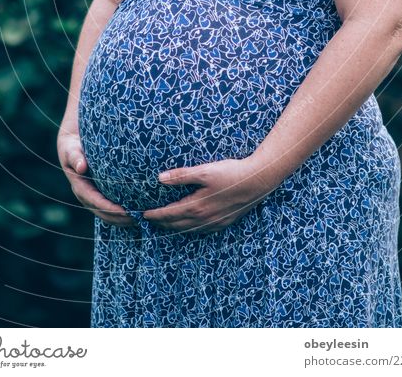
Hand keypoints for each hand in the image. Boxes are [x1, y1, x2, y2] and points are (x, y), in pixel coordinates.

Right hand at [57, 127, 135, 227]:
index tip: (124, 211)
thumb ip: (75, 158)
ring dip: (121, 219)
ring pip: (106, 214)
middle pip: (102, 212)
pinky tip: (134, 214)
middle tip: (137, 218)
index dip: (109, 208)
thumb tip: (81, 167)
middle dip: (118, 218)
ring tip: (138, 219)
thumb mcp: (71, 150)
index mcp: (79, 187)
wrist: (70, 147)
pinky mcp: (98, 195)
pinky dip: (120, 214)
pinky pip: (109, 209)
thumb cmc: (72, 147)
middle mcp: (85, 196)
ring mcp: (91, 197)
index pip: (95, 202)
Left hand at [142, 156, 276, 233]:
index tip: (143, 214)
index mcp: (196, 206)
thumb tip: (160, 178)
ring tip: (166, 224)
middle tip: (150, 220)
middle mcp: (203, 219)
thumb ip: (181, 175)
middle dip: (162, 223)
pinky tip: (190, 224)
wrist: (258, 181)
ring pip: (189, 230)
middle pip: (176, 225)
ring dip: (175, 227)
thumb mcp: (204, 170)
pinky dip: (190, 229)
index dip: (154, 215)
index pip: (168, 214)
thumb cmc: (230, 173)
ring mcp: (214, 223)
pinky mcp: (224, 222)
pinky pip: (202, 230)